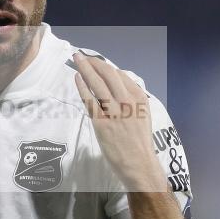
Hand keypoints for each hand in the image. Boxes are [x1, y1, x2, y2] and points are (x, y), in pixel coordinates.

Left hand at [73, 54, 164, 191]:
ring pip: (98, 83)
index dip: (106, 67)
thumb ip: (131, 100)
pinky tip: (77, 78)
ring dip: (85, 68)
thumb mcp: (142, 115)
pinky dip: (83, 86)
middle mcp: (127, 101)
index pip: (120, 75)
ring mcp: (114, 111)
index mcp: (139, 98)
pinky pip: (90, 99)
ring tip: (77, 59)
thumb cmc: (139, 141)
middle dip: (94, 62)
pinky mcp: (102, 122)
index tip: (96, 63)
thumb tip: (116, 87)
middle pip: (108, 74)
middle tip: (83, 56)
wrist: (138, 163)